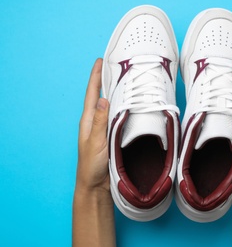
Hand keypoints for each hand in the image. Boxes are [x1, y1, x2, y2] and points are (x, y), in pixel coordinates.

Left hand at [73, 59, 115, 246]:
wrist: (95, 185)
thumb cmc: (92, 165)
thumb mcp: (95, 142)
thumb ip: (99, 122)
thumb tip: (102, 99)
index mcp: (88, 120)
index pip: (92, 93)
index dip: (95, 77)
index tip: (100, 61)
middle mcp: (95, 121)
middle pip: (100, 95)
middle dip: (105, 80)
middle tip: (115, 66)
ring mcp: (104, 128)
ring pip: (109, 105)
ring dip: (115, 92)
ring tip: (123, 80)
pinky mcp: (112, 135)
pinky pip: (117, 116)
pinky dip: (122, 107)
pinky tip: (129, 104)